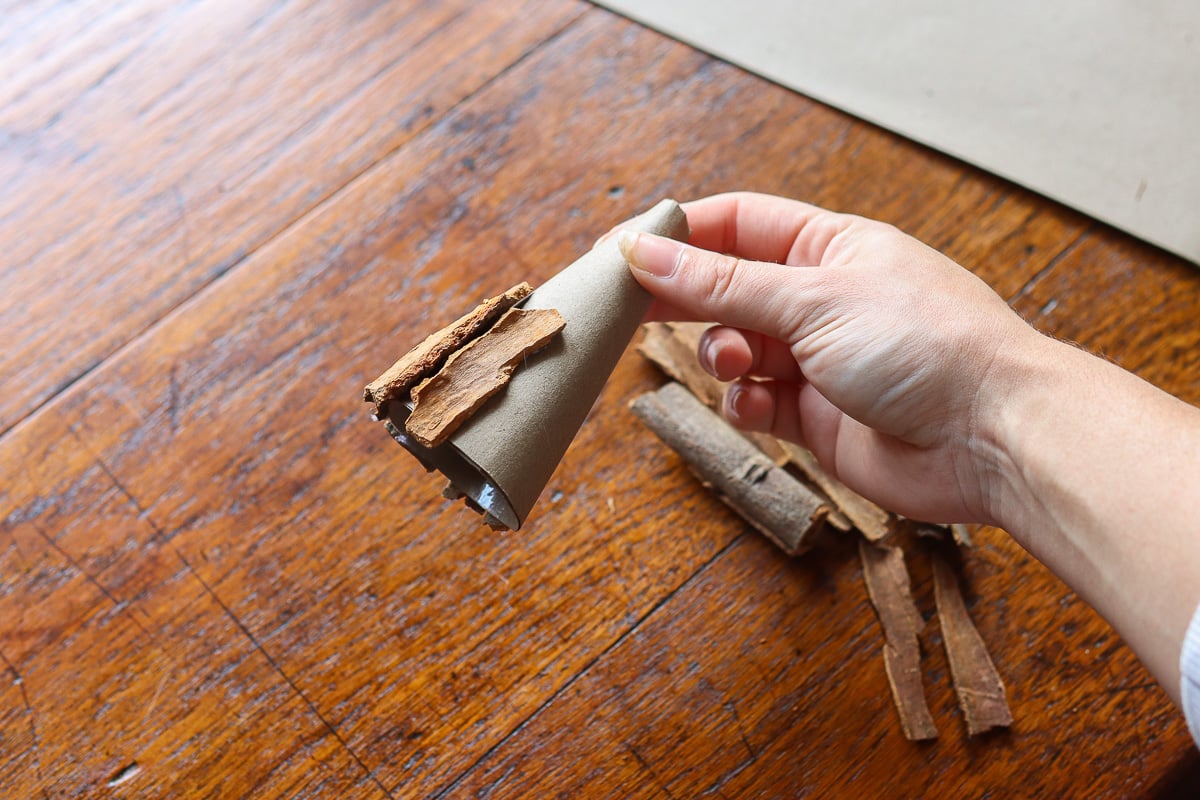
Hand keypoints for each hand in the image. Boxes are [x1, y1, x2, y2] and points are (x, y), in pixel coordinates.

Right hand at [618, 192, 1038, 524]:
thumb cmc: (927, 346)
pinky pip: (756, 401)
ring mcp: (818, 358)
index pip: (736, 224)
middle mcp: (821, 298)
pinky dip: (747, 404)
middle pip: (727, 287)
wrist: (991, 437)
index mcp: (830, 246)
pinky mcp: (817, 415)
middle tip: (629, 309)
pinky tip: (760, 407)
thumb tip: (646, 251)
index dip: (678, 234)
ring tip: (736, 364)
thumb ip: (724, 283)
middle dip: (685, 298)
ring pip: (735, 349)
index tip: (622, 250)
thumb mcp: (814, 299)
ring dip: (721, 356)